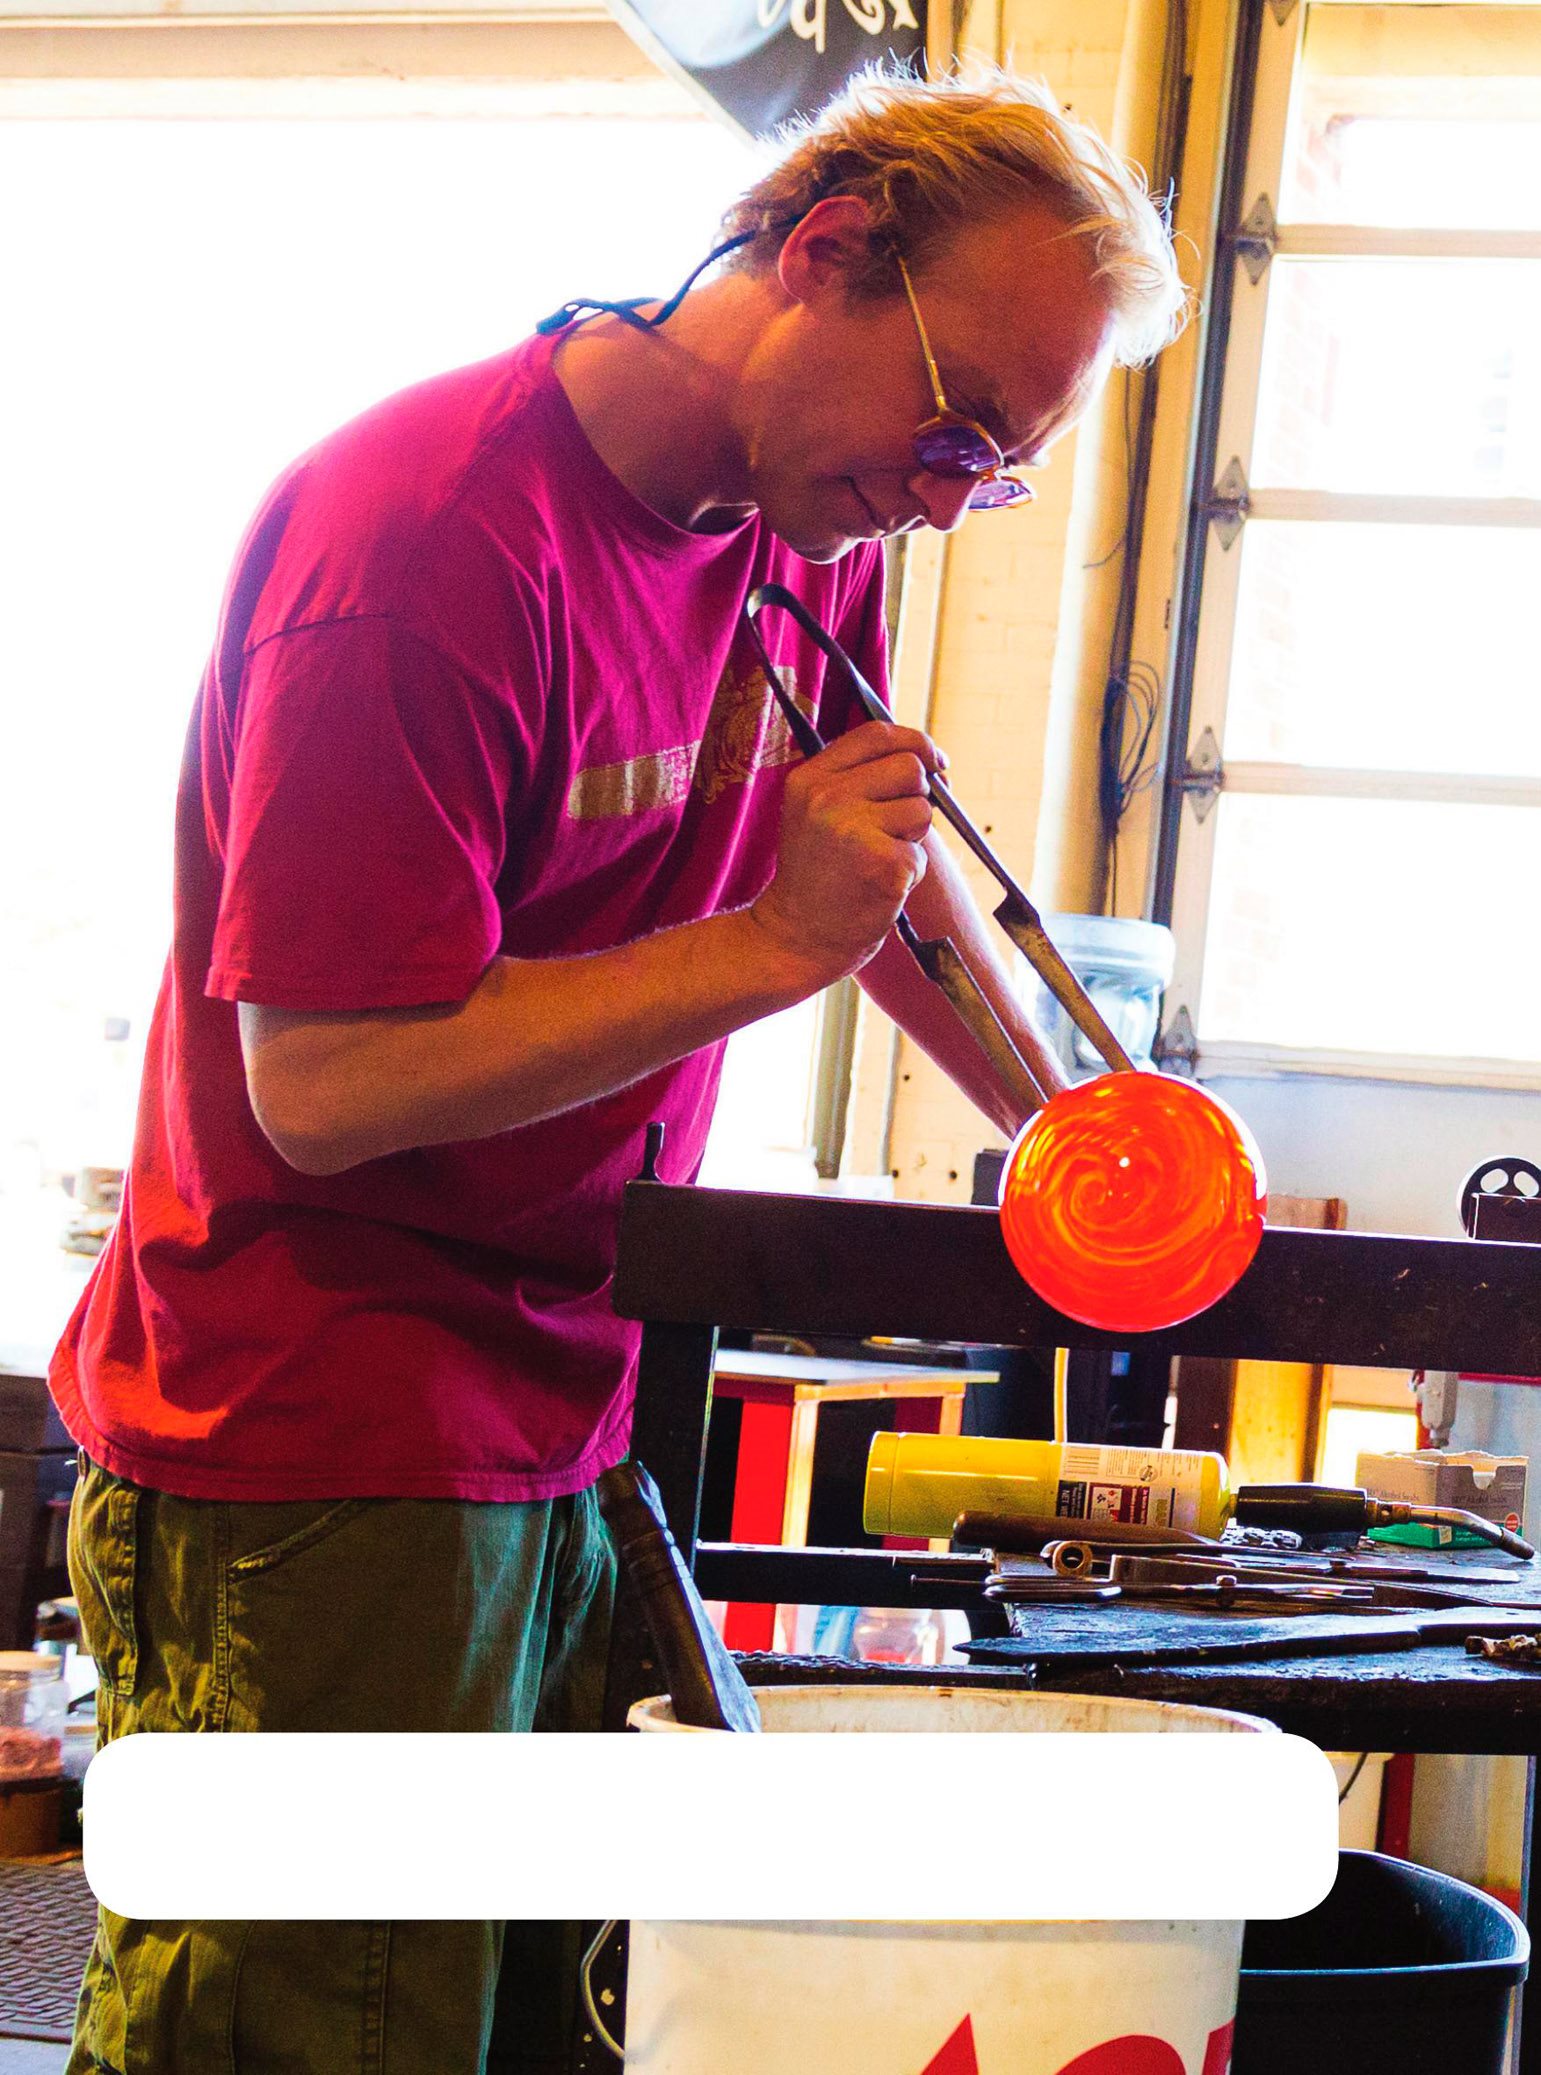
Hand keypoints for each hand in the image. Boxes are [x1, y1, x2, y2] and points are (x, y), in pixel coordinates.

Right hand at [748, 720, 942, 983]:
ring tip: (878, 860)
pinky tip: (879, 886)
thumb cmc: (816, 876)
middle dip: (917, 795)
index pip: (877, 734)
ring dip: (912, 838)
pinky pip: (921, 854)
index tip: (935, 761)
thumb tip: (928, 760)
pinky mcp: (883, 865)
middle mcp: (827, 798)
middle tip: (894, 828)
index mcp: (809, 779)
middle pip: (909, 768)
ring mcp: (854, 831)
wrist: (795, 937)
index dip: (916, 741)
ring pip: (922, 810)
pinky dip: (910, 873)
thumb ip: (856, 779)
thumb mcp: (815, 813)